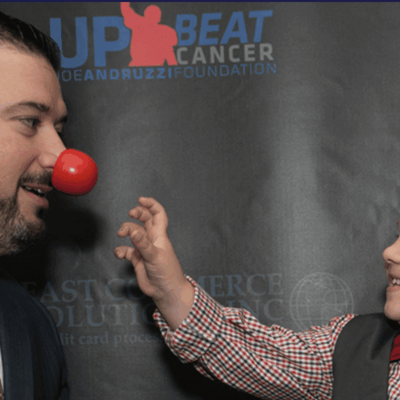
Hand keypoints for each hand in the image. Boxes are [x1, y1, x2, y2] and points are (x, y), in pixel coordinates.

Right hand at [114, 197, 193, 328]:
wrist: (165, 291)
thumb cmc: (166, 273)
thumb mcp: (155, 256)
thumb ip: (143, 244)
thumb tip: (133, 230)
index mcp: (160, 235)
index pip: (158, 214)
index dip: (150, 205)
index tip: (140, 200)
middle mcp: (151, 239)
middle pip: (145, 219)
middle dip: (137, 213)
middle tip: (130, 214)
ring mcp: (144, 248)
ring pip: (133, 233)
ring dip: (126, 230)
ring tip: (121, 234)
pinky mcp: (137, 259)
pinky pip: (126, 250)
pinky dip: (120, 250)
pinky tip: (119, 254)